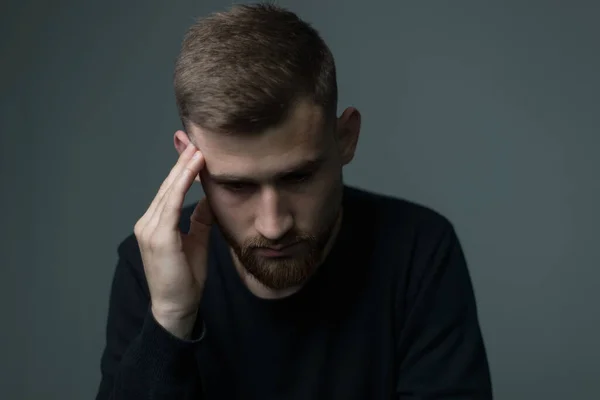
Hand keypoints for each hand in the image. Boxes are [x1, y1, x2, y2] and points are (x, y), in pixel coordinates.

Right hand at [134, 143, 212, 338]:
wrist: (176, 306)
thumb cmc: (186, 277)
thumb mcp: (196, 241)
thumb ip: (200, 219)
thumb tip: (210, 198)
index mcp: (155, 224)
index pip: (170, 190)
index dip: (183, 169)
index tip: (196, 150)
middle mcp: (148, 222)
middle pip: (167, 186)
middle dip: (183, 162)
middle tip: (197, 140)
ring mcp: (150, 229)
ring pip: (168, 191)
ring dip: (184, 168)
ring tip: (198, 149)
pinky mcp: (159, 236)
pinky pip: (171, 204)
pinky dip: (182, 184)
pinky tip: (193, 169)